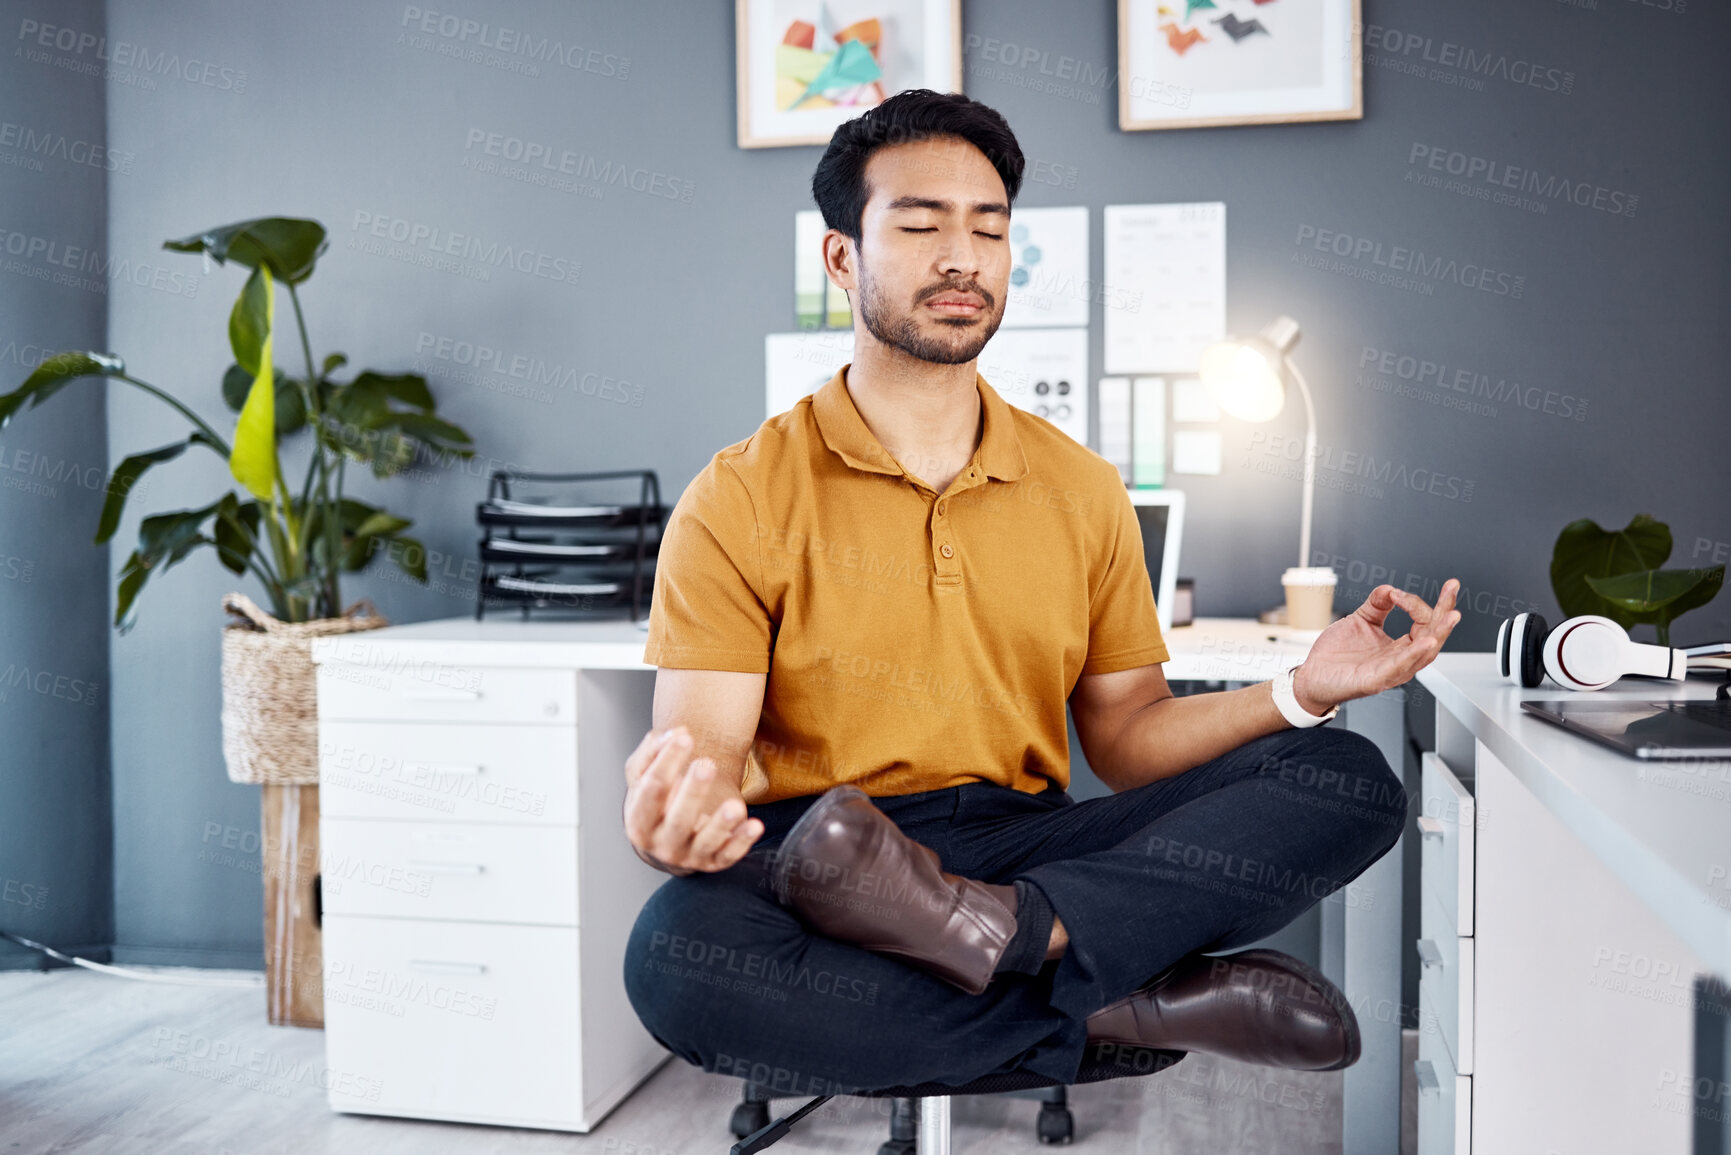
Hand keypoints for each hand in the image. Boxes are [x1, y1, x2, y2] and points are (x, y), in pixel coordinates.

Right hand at [622, 725, 762, 875]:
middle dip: (693, 792)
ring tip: (735, 806)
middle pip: (678, 820)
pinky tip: (755, 825)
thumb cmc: (656, 800)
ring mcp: (688, 856)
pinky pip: (729, 855)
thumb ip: (652, 751)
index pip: (651, 790)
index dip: (666, 762)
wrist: (666, 837)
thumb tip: (676, 733)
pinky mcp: (712, 863)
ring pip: (706, 842)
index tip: (685, 737)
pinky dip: (742, 842)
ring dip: (721, 825)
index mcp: (639, 821)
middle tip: (707, 765)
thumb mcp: (643, 775)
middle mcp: (662, 844)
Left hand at [1293, 580, 1461, 712]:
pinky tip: (1427, 642)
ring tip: (1451, 615)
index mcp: (1400, 647)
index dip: (1417, 603)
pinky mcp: (1376, 680)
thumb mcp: (1360, 621)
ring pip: (1424, 653)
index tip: (1399, 593)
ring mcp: (1391, 672)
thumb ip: (1377, 604)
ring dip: (1440, 632)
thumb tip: (1390, 588)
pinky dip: (1415, 654)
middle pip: (1434, 636)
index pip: (1425, 623)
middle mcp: (1401, 660)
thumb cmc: (1336, 656)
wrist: (1312, 676)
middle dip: (1445, 612)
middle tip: (1453, 589)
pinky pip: (1400, 667)